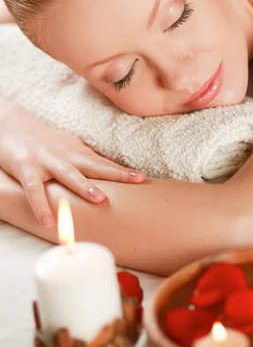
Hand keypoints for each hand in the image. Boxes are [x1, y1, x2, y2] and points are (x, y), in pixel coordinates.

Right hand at [0, 101, 145, 227]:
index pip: (105, 164)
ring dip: (84, 186)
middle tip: (137, 181)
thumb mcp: (69, 148)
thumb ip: (87, 159)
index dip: (124, 172)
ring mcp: (46, 162)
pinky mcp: (26, 168)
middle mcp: (66, 156)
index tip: (144, 179)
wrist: (11, 124)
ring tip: (100, 200)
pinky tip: (48, 221)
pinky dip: (40, 206)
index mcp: (77, 154)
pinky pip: (34, 190)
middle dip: (117, 174)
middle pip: (95, 166)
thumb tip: (109, 168)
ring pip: (68, 174)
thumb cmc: (44, 141)